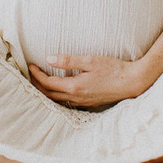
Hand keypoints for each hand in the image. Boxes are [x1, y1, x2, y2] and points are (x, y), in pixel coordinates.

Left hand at [28, 54, 153, 107]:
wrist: (132, 82)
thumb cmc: (113, 69)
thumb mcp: (89, 60)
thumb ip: (68, 61)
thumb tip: (49, 59)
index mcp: (74, 87)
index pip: (48, 84)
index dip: (37, 75)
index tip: (30, 65)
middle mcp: (77, 98)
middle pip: (49, 95)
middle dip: (37, 85)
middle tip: (31, 74)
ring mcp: (83, 103)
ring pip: (57, 101)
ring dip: (46, 92)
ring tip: (40, 81)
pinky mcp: (89, 103)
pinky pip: (67, 102)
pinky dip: (57, 96)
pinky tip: (59, 89)